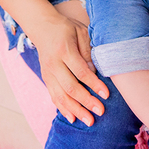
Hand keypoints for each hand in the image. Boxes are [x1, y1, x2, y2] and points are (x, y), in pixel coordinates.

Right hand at [31, 8, 108, 126]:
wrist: (42, 27)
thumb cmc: (66, 29)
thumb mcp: (81, 32)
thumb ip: (88, 51)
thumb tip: (94, 72)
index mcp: (64, 50)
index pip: (81, 72)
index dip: (94, 84)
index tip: (106, 95)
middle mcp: (53, 64)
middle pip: (70, 87)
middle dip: (86, 102)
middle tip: (100, 112)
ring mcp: (47, 73)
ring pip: (61, 96)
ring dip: (76, 110)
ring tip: (89, 121)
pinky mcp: (46, 79)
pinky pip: (54, 96)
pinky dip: (63, 108)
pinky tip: (73, 118)